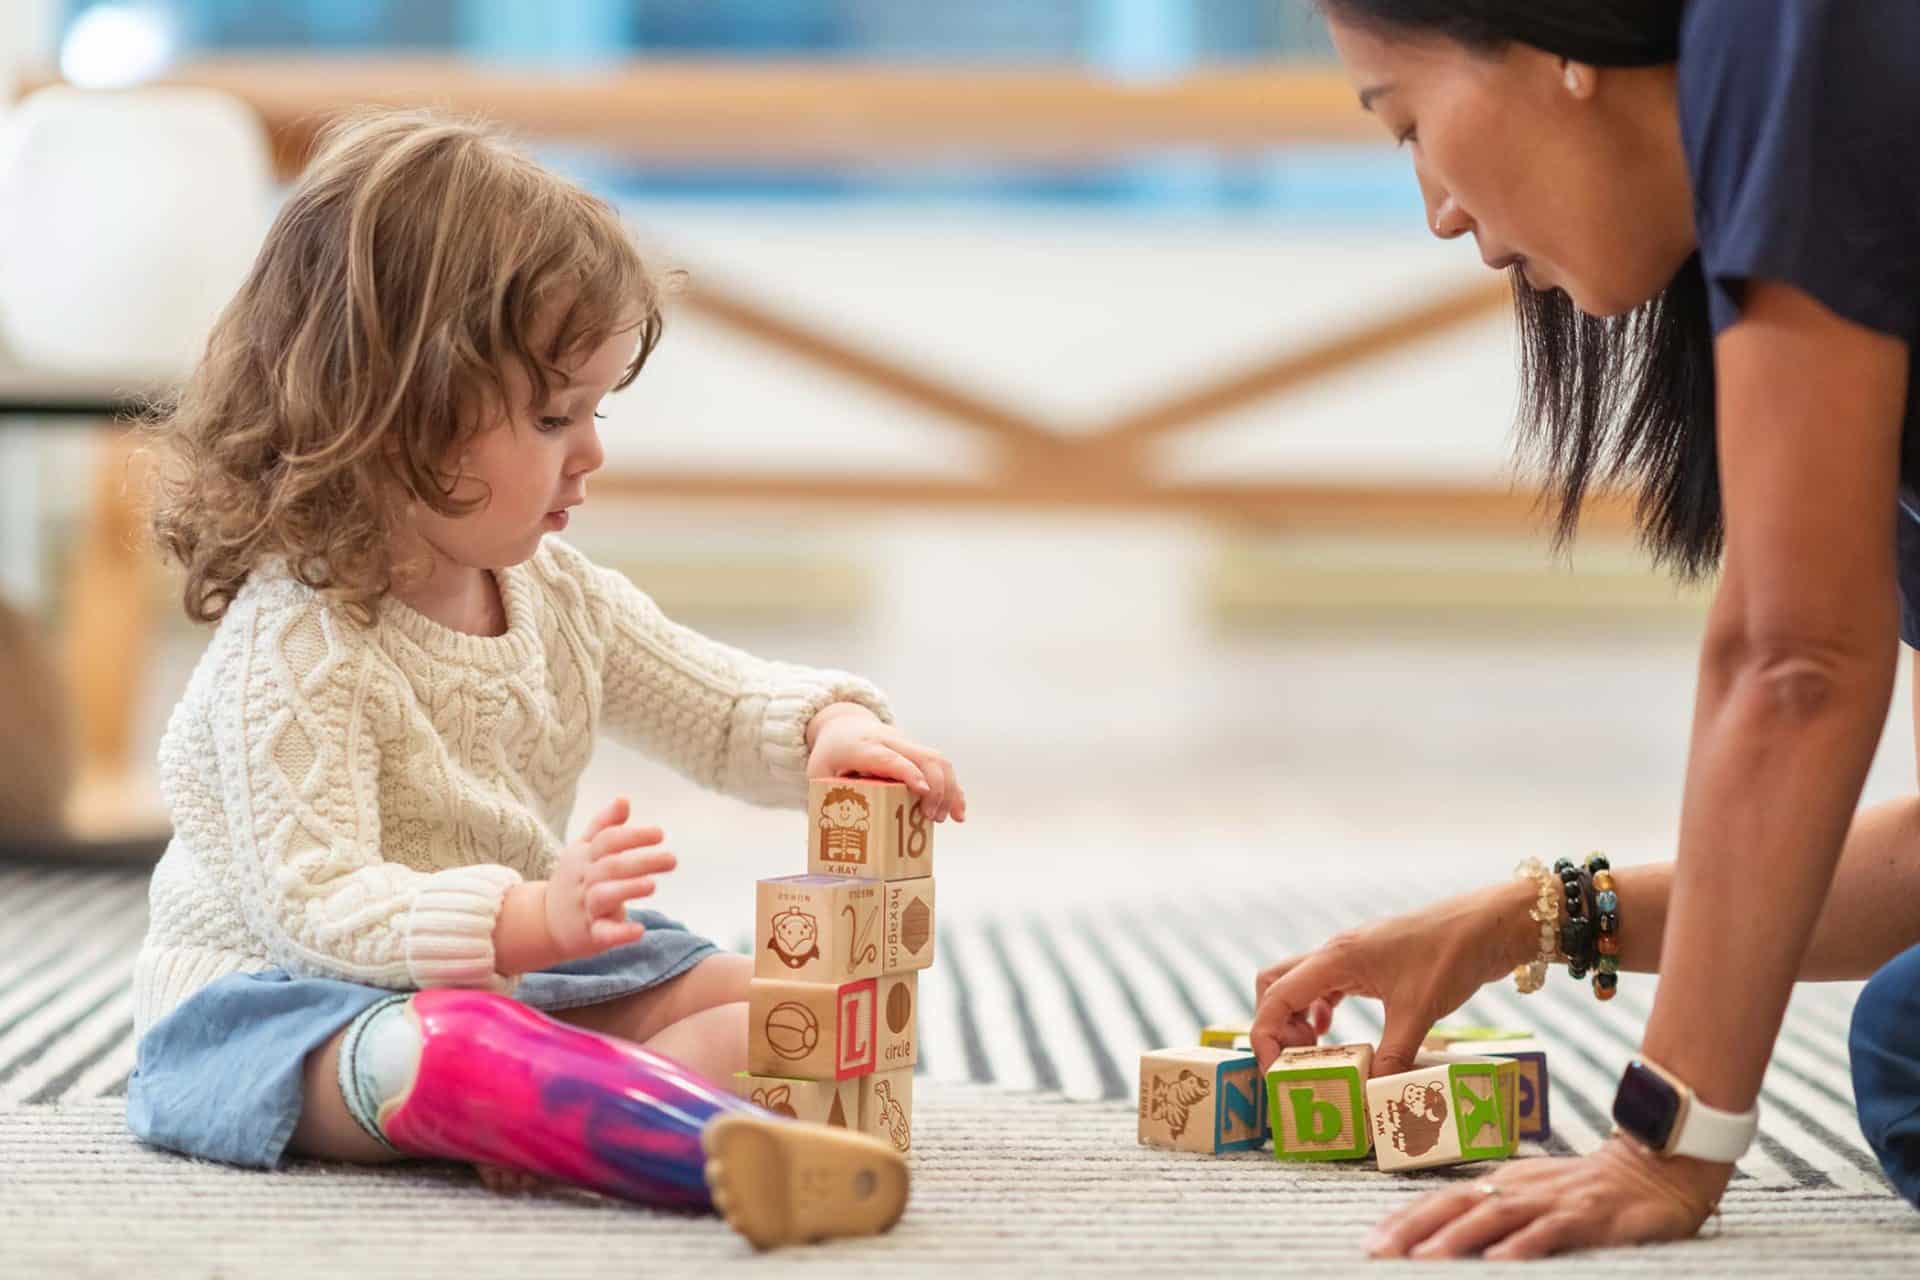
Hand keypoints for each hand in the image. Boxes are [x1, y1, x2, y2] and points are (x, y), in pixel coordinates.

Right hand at [544, 796, 676, 959]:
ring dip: (628, 889)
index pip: (607, 841)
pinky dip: (620, 933)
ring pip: (603, 896)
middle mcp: (584, 880)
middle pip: (611, 866)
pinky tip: (639, 931)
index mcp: (584, 857)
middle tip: (672, 860)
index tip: (659, 834)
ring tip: (652, 885)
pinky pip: (603, 933)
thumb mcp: (582, 849)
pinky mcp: (590, 934)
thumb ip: (604, 825)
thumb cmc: (574, 879)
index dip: (632, 836)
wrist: (544, 922)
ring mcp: (585, 908)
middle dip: (642, 861)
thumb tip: (624, 800)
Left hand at [806, 704, 966, 821]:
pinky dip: (953, 789)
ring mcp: (907, 745)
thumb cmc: (831, 754)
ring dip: (949, 789)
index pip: (889, 758)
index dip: (907, 773)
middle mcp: (890, 742)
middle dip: (935, 788)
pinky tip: (959, 813)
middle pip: (923, 757)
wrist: (844, 725)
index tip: (921, 791)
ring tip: (944, 819)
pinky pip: (942, 766)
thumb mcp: (818, 774)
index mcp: (862, 747)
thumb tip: (830, 836)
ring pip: (938, 760)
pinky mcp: (918, 752)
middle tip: (929, 817)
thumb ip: (825, 799)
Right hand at [1251, 881, 1534, 1075]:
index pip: (1277, 995)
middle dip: (1275, 1025)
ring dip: (1296, 1018)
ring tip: (1317, 1052)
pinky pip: (1326, 986)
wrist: (1486, 925)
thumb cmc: (1450, 956)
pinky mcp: (1369, 963)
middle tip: (1298, 1059)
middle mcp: (1335, 953)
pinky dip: (1320, 1010)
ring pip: (1300, 985)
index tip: (1276, 1070)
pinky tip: (1336, 1033)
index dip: (1266, 1035)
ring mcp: (1351, 956)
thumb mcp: (1420, 1012)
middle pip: (1276, 984)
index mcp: (1337, 959)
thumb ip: (1393, 1055)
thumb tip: (1372, 1095)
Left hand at [1367, 1137, 1727, 1258]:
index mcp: (1501, 1183)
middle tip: (1377, 1254)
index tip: (1371, 1245)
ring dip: (1456, 1239)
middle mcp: (1517, 1187)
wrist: (1656, 1168)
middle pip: (1454, 1204)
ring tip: (1423, 1260)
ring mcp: (1551, 1200)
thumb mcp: (1535, 1198)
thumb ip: (1496, 1215)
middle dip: (1412, 1230)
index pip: (1441, 1199)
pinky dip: (1523, 1246)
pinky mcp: (1587, 1216)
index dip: (1404, 1221)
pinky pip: (1550, 1232)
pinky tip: (1500, 1261)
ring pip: (1494, 1216)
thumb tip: (1446, 1242)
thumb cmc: (1587, 1192)